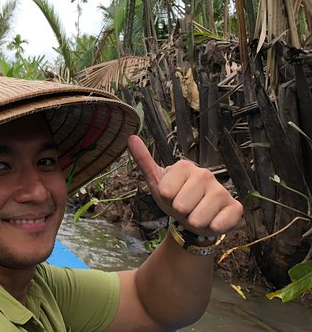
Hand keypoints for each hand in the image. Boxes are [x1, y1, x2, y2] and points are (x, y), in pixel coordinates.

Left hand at [128, 135, 242, 236]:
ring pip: (198, 218)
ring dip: (194, 221)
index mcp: (185, 166)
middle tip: (184, 207)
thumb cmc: (174, 198)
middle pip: (181, 206)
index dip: (166, 200)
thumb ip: (144, 161)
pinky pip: (218, 224)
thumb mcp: (156, 182)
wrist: (193, 219)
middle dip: (180, 212)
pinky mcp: (235, 207)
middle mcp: (205, 174)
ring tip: (196, 214)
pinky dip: (211, 228)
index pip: (165, 191)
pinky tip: (212, 221)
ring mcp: (222, 190)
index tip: (171, 196)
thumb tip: (131, 137)